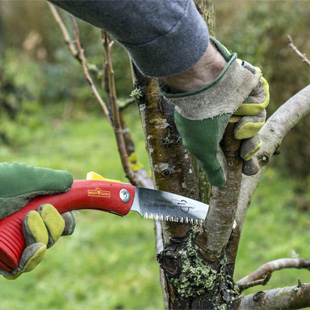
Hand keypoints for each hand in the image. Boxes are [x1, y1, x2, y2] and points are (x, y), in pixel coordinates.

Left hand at [0, 162, 74, 278]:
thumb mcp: (26, 178)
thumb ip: (51, 179)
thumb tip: (70, 182)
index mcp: (31, 205)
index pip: (56, 217)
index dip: (66, 219)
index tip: (68, 215)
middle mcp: (23, 224)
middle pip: (54, 235)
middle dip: (54, 225)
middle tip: (39, 211)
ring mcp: (12, 243)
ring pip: (42, 250)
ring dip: (42, 237)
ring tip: (26, 222)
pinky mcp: (0, 260)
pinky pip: (23, 268)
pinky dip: (32, 258)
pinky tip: (32, 249)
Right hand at [161, 38, 268, 186]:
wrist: (200, 84)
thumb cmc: (198, 119)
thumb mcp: (202, 150)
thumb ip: (213, 167)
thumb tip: (219, 184)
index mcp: (212, 132)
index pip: (231, 149)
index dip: (240, 160)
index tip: (247, 170)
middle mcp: (225, 119)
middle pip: (247, 139)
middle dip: (248, 149)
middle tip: (246, 157)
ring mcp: (237, 104)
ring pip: (255, 124)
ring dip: (248, 131)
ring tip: (238, 131)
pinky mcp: (249, 91)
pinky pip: (260, 106)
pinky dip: (253, 113)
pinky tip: (241, 113)